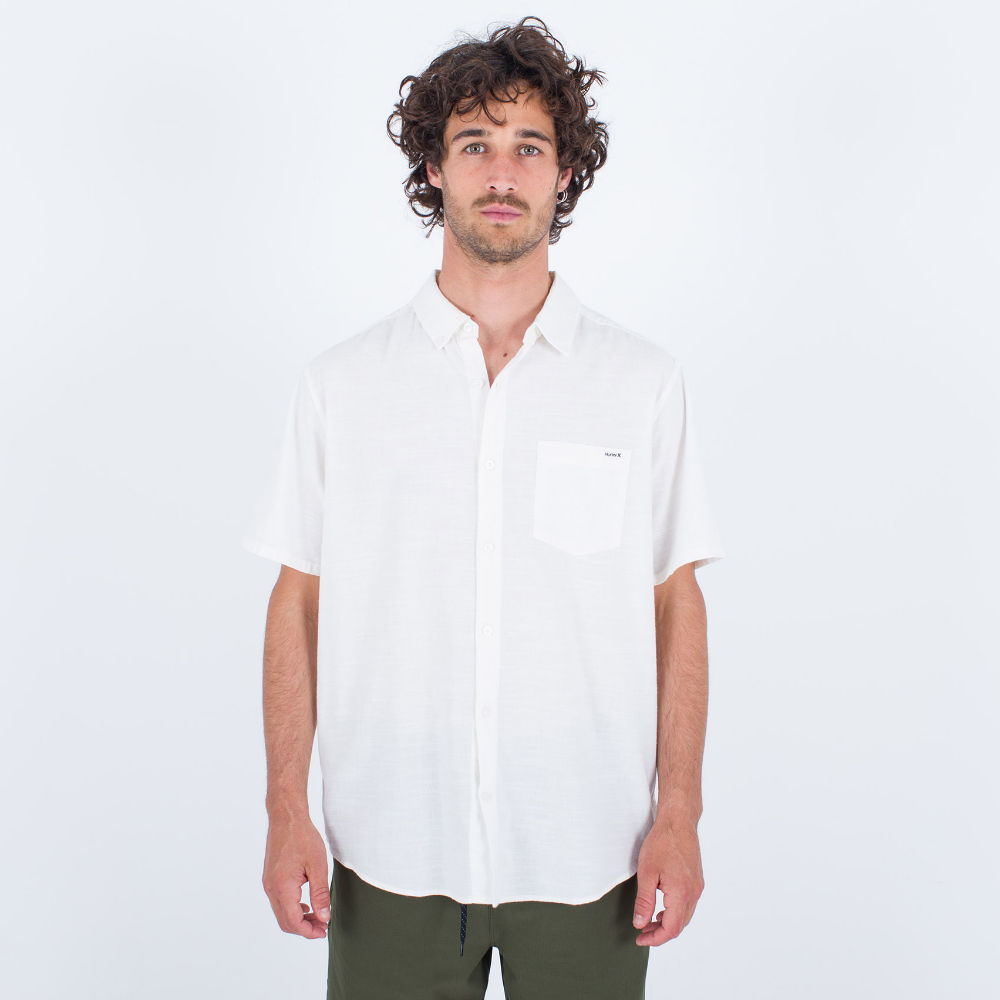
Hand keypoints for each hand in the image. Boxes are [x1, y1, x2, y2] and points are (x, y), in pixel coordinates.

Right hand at [262, 813, 330, 937]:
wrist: (286, 817)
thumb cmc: (303, 837)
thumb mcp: (317, 865)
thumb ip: (320, 893)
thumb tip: (324, 917)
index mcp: (282, 887)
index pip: (293, 921)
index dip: (309, 931)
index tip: (324, 931)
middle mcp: (271, 888)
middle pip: (285, 922)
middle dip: (304, 928)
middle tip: (324, 925)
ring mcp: (269, 884)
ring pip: (281, 913)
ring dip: (299, 918)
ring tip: (318, 915)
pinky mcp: (270, 878)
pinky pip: (279, 902)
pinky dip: (292, 908)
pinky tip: (306, 903)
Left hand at [632, 819, 703, 946]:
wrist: (678, 821)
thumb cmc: (662, 843)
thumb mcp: (647, 873)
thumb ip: (644, 901)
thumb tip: (640, 923)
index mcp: (682, 893)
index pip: (671, 928)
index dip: (655, 938)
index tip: (640, 939)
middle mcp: (693, 893)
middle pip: (679, 925)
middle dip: (660, 932)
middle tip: (642, 931)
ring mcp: (697, 887)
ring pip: (684, 916)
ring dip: (668, 922)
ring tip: (649, 921)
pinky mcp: (697, 880)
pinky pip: (688, 904)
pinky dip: (675, 911)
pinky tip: (662, 907)